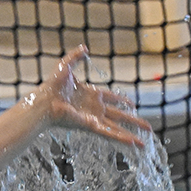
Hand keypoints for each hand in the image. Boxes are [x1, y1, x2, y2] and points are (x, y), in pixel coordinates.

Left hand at [34, 45, 151, 147]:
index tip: (132, 104)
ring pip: (117, 127)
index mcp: (90, 95)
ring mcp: (93, 118)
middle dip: (133, 120)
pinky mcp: (91, 126)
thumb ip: (76, 57)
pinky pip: (109, 133)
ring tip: (144, 142)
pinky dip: (122, 138)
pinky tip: (134, 143)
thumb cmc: (51, 86)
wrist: (44, 101)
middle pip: (118, 115)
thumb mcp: (66, 67)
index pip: (110, 98)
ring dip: (131, 134)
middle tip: (147, 126)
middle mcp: (94, 108)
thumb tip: (85, 47)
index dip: (121, 100)